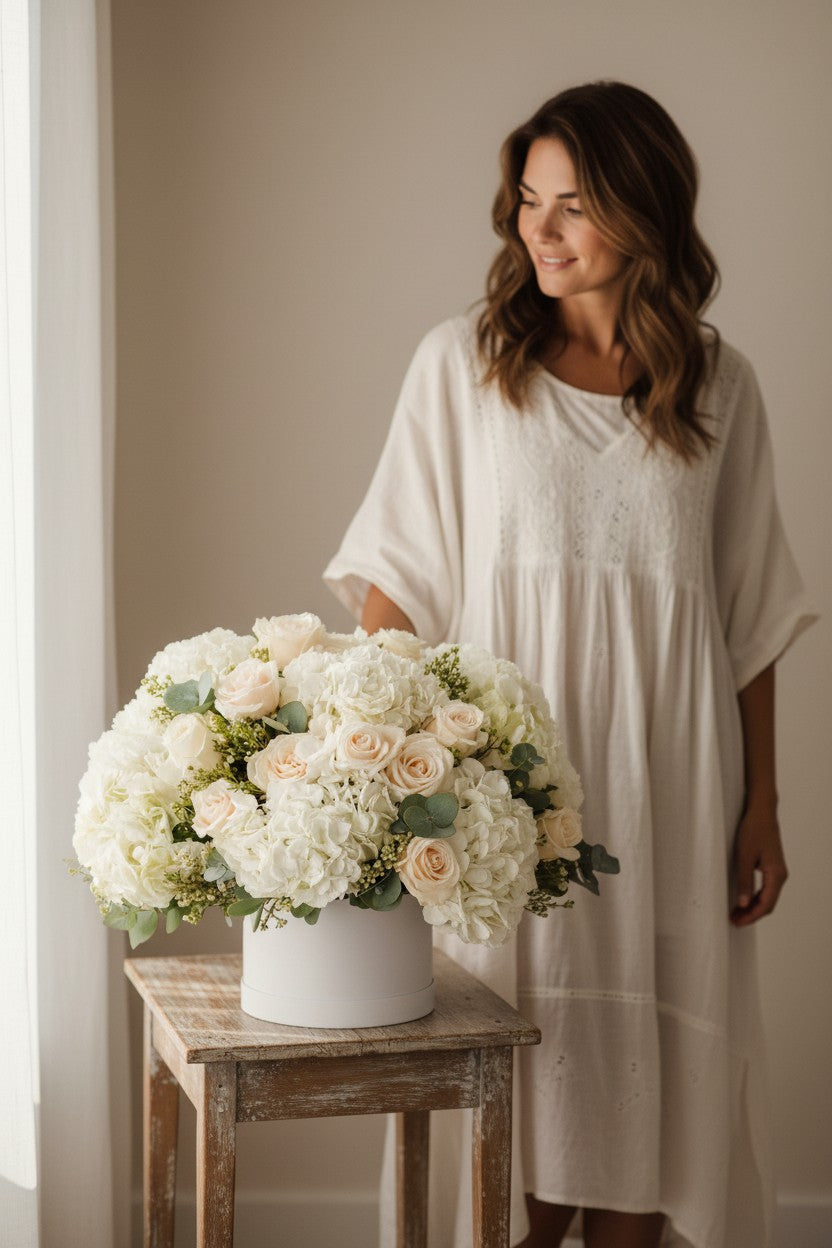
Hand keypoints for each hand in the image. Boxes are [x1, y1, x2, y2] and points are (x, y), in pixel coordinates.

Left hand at [730, 803, 787, 925]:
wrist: (762, 812)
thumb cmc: (753, 830)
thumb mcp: (744, 856)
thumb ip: (744, 881)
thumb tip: (743, 903)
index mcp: (776, 875)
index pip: (766, 904)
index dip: (751, 916)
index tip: (737, 922)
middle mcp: (780, 875)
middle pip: (768, 904)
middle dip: (751, 914)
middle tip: (734, 920)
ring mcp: (777, 871)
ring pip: (767, 897)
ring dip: (752, 906)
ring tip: (736, 913)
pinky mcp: (772, 867)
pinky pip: (765, 888)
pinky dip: (755, 897)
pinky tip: (743, 899)